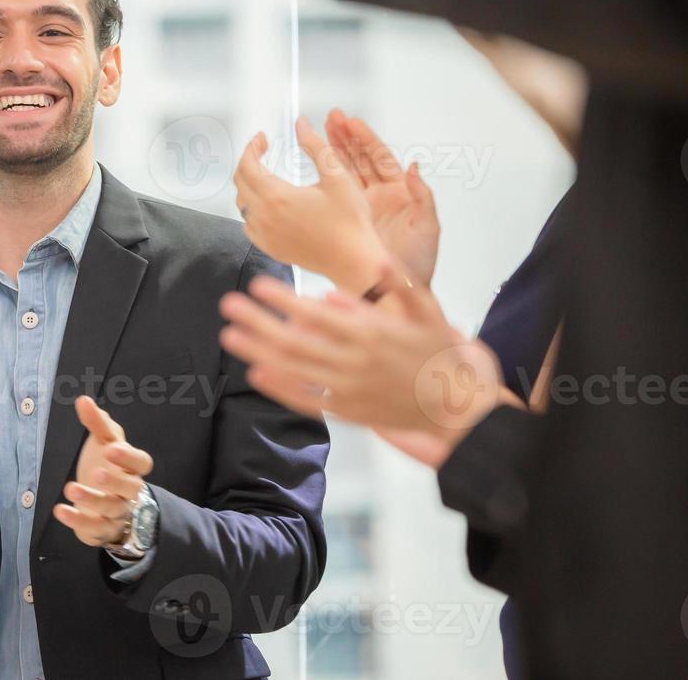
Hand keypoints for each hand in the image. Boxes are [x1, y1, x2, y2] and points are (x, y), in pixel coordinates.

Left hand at [54, 396, 152, 547]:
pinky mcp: (102, 530)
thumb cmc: (106, 466)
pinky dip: (77, 520)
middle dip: (115, 482)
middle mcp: (129, 492)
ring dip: (91, 499)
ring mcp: (117, 513)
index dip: (128, 457)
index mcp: (132, 467)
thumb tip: (83, 400)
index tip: (111, 448)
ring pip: (110, 509)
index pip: (141, 463)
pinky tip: (60, 510)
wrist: (107, 506)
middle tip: (96, 474)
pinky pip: (93, 529)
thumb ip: (96, 423)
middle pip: (131, 488)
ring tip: (70, 488)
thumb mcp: (103, 443)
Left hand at [219, 268, 503, 453]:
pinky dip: (280, 388)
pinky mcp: (349, 412)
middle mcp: (354, 362)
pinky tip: (257, 374)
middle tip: (229, 304)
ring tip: (230, 336)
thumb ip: (396, 287)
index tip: (258, 285)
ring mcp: (349, 389)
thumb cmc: (442, 354)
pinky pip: (308, 401)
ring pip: (294, 370)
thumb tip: (355, 276)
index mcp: (371, 333)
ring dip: (258, 351)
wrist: (459, 405)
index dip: (282, 299)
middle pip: (294, 341)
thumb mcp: (428, 311)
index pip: (315, 313)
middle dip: (257, 321)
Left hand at [233, 118, 389, 294]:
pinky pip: (250, 224)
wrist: (354, 261)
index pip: (247, 165)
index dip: (251, 147)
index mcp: (276, 197)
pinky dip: (253, 209)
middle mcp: (264, 217)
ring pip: (242, 204)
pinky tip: (270, 203)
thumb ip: (316, 146)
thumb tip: (301, 124)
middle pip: (240, 182)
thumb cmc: (350, 221)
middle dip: (248, 161)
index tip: (263, 138)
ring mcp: (264, 235)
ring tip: (267, 173)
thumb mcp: (338, 177)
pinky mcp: (270, 248)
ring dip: (249, 185)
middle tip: (263, 150)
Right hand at [324, 110, 438, 286]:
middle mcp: (378, 195)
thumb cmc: (418, 264)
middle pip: (359, 158)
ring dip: (333, 149)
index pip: (379, 157)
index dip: (365, 138)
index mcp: (399, 192)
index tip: (350, 121)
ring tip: (320, 129)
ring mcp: (360, 207)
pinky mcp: (346, 219)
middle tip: (330, 117)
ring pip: (344, 171)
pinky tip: (312, 163)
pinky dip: (324, 176)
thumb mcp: (428, 228)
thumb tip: (414, 167)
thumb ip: (423, 196)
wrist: (397, 292)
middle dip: (345, 136)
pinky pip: (334, 193)